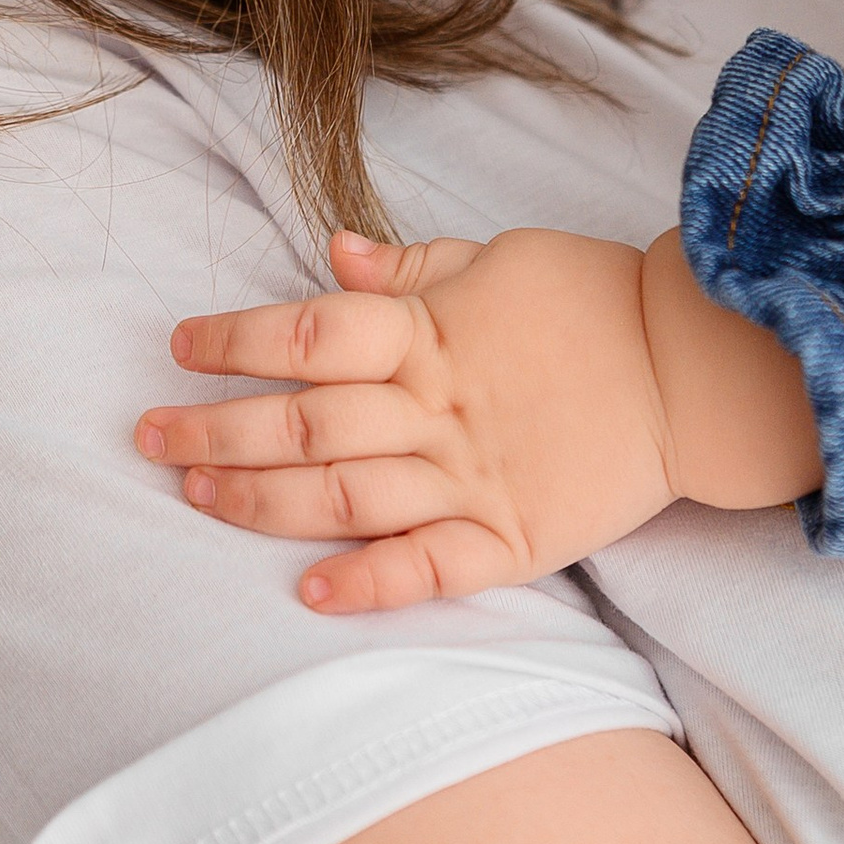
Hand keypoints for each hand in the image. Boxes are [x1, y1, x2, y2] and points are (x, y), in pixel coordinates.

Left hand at [136, 225, 818, 608]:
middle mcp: (440, 408)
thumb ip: (411, 267)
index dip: (235, 341)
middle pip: (303, 423)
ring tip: (194, 500)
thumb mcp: (500, 257)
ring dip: (259, 504)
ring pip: (344, 498)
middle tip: (145, 438)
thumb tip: (328, 250)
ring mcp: (474, 478)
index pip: (309, 334)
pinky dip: (368, 584)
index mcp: (433, 332)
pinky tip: (309, 594)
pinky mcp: (514, 538)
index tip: (180, 347)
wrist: (699, 368)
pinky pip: (430, 569)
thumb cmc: (595, 299)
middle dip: (213, 431)